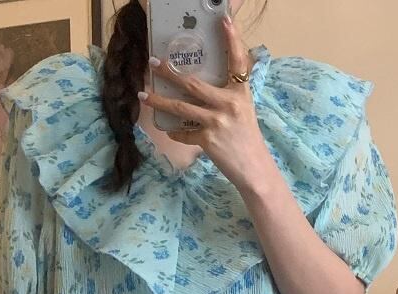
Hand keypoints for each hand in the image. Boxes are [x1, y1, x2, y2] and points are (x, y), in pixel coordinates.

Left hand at [141, 12, 268, 197]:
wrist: (254, 169)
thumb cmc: (247, 137)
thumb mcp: (244, 109)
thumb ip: (229, 93)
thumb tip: (206, 84)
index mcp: (240, 91)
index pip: (237, 60)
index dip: (231, 39)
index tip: (224, 20)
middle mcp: (228, 103)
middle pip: (192, 83)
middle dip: (169, 72)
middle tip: (153, 63)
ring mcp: (217, 121)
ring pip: (181, 107)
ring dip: (159, 101)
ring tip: (143, 95)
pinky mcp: (208, 140)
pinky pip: (184, 133)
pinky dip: (175, 132)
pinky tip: (167, 128)